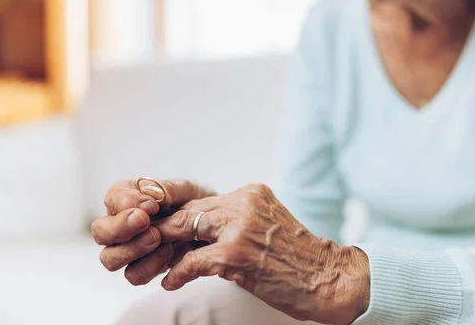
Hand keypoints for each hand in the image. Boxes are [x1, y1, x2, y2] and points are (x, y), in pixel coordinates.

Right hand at [91, 179, 213, 285]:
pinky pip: (133, 275)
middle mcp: (120, 224)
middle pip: (100, 232)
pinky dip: (148, 267)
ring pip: (110, 258)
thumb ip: (169, 189)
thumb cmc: (194, 202)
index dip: (126, 202)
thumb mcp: (187, 190)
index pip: (112, 199)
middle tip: (145, 221)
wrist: (210, 227)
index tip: (151, 204)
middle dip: (120, 227)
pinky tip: (168, 254)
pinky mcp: (142, 268)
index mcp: (126, 198)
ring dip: (132, 249)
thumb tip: (152, 192)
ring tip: (158, 238)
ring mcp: (128, 249)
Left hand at [153, 183, 369, 324]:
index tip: (160, 228)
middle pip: (190, 210)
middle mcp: (245, 201)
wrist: (328, 277)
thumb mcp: (265, 226)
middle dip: (165, 229)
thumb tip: (196, 234)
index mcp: (252, 192)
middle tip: (146, 243)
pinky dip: (178, 272)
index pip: (203, 200)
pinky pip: (193, 261)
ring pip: (186, 229)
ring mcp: (240, 226)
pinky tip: (170, 281)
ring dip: (166, 248)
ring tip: (153, 261)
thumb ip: (235, 221)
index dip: (178, 216)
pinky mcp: (236, 252)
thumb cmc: (297, 258)